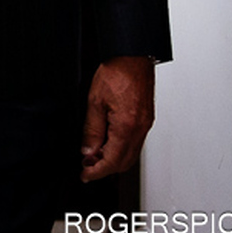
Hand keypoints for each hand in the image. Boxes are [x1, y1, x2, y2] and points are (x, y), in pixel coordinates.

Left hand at [80, 56, 154, 180]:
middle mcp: (140, 129)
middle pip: (124, 163)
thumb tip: (88, 151)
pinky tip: (108, 142)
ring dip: (113, 159)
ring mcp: (145, 125)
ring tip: (94, 155)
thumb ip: (92, 130)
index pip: (112, 161)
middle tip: (86, 166)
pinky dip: (121, 148)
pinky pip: (135, 143)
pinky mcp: (146, 119)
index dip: (96, 172)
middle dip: (104, 168)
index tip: (85, 175)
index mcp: (127, 127)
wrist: (133, 57)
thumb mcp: (95, 101)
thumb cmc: (117, 72)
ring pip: (131, 155)